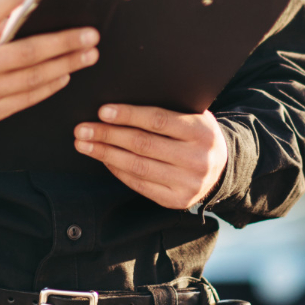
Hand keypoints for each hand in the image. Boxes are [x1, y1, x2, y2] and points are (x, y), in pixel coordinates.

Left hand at [74, 104, 227, 208]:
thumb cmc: (197, 134)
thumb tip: (121, 104)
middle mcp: (197, 159)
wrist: (222, 167)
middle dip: (108, 136)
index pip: (158, 121)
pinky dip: (117, 170)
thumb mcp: (193, 116)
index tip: (102, 112)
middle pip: (143, 145)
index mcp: (201, 132)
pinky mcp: (176, 200)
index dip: (128, 115)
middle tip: (82, 129)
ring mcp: (187, 183)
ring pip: (138, 166)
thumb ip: (168, 109)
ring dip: (106, 154)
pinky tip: (103, 159)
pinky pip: (140, 184)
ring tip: (84, 144)